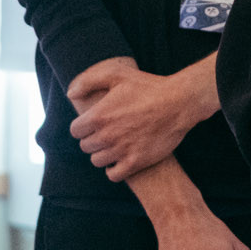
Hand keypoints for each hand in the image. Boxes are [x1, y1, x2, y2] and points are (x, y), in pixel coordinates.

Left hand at [68, 61, 214, 181]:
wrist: (179, 103)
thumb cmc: (149, 87)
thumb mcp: (118, 74)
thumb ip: (89, 81)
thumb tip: (71, 93)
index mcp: (98, 116)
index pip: (75, 131)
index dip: (83, 127)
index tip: (93, 124)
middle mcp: (107, 135)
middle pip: (86, 146)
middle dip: (93, 139)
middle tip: (106, 133)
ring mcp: (121, 150)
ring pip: (97, 161)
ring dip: (103, 154)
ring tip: (113, 145)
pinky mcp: (136, 162)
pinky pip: (113, 175)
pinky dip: (114, 170)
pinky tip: (120, 160)